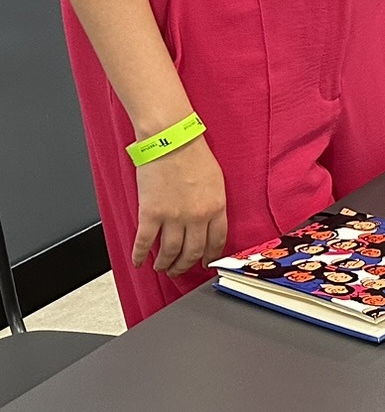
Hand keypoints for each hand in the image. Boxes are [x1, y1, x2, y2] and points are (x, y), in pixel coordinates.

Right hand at [132, 136, 228, 275]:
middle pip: (193, 251)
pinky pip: (145, 242)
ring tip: (162, 268)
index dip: (211, 256)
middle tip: (179, 271)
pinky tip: (139, 262)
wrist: (170, 140)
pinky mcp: (150, 214)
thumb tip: (210, 222)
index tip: (205, 263)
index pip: (217, 241)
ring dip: (165, 264)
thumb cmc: (193, 154)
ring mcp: (173, 217)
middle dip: (185, 265)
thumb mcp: (216, 181)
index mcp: (216, 207)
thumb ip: (214, 203)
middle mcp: (196, 216)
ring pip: (170, 252)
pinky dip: (140, 255)